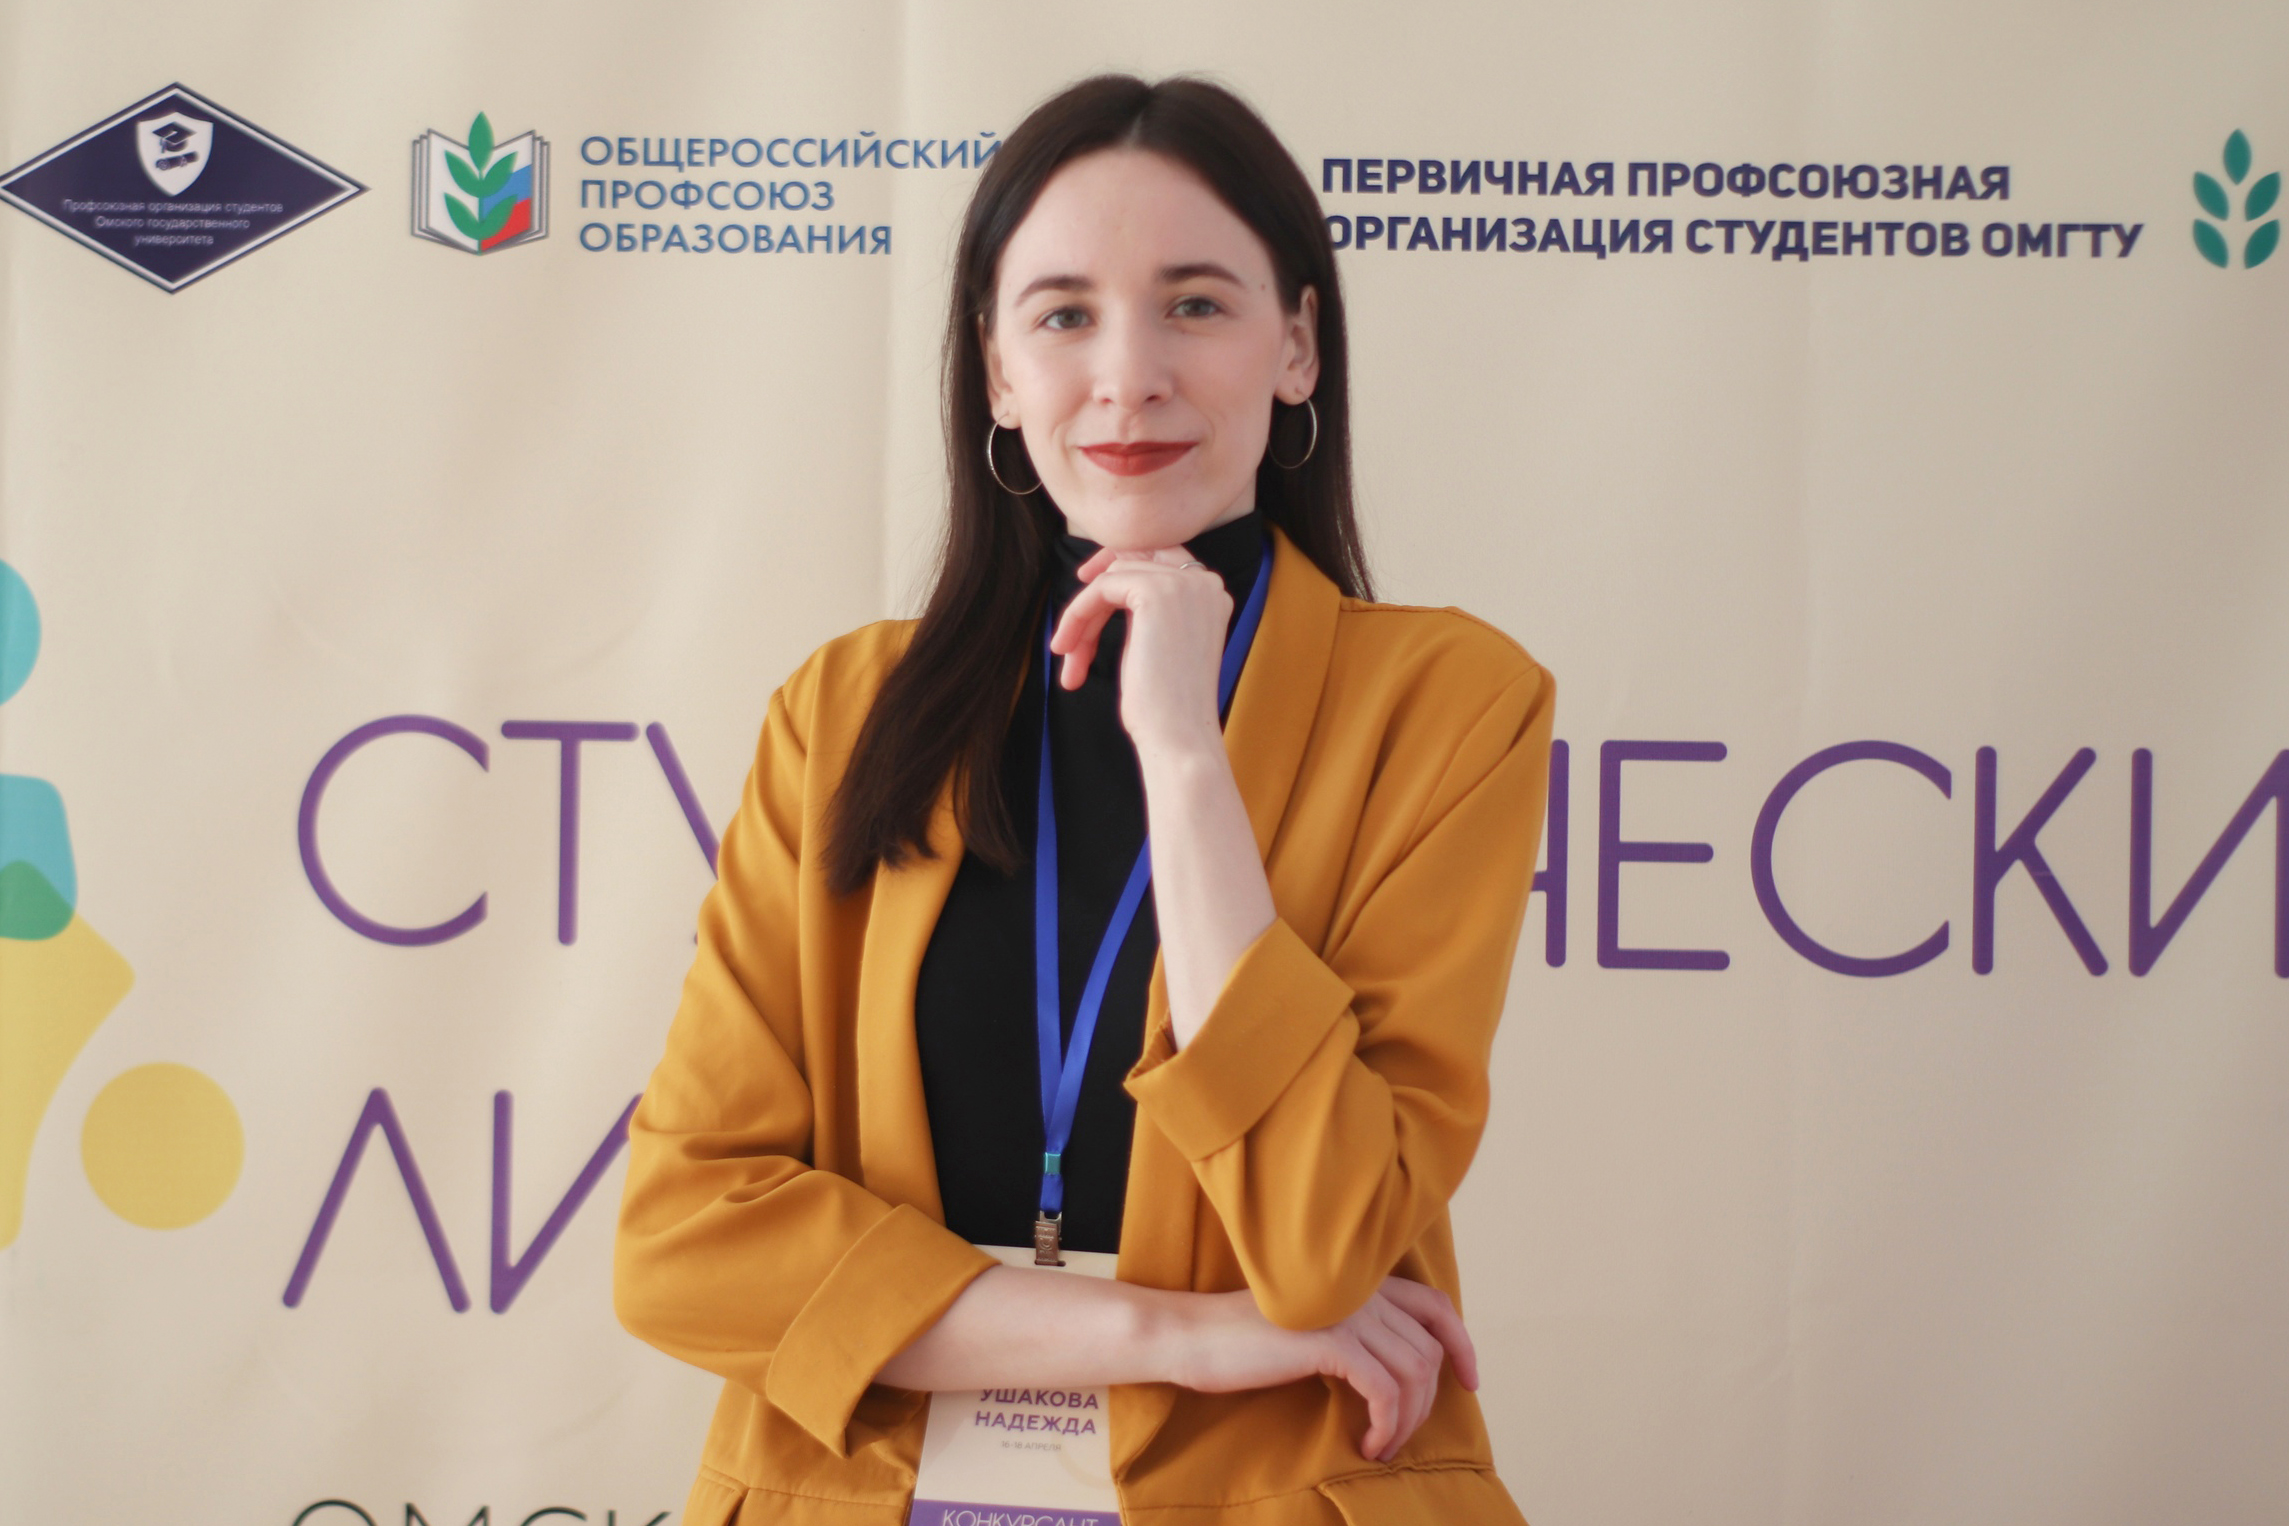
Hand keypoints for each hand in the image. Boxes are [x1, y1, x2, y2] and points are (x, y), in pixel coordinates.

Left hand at [1049, 546, 1231, 758]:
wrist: (1179, 736)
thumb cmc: (1166, 705)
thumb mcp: (1161, 644)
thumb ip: (1148, 610)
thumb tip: (1108, 582)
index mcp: (1212, 595)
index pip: (1160, 556)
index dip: (1119, 563)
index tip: (1086, 580)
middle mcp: (1205, 582)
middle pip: (1132, 562)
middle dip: (1094, 591)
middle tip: (1068, 630)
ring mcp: (1184, 583)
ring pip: (1111, 577)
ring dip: (1081, 617)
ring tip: (1070, 658)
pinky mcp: (1156, 592)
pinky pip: (1100, 587)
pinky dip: (1078, 615)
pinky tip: (1068, 650)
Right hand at [1162, 1277, 1478, 1461]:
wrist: (1193, 1336)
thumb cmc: (1243, 1341)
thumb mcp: (1310, 1328)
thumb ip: (1353, 1332)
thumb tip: (1397, 1373)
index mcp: (1359, 1283)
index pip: (1435, 1305)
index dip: (1461, 1344)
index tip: (1468, 1383)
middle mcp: (1361, 1291)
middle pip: (1428, 1351)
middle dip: (1426, 1404)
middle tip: (1401, 1437)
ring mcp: (1347, 1313)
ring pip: (1413, 1374)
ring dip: (1406, 1422)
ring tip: (1383, 1446)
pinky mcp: (1330, 1342)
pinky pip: (1385, 1390)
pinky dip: (1386, 1425)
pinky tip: (1368, 1444)